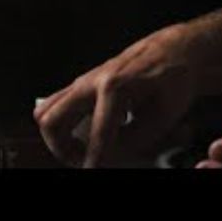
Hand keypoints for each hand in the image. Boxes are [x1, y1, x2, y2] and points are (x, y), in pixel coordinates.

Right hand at [33, 32, 195, 167]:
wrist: (175, 49)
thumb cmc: (175, 79)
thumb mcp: (165, 115)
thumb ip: (135, 140)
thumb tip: (111, 157)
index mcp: (116, 86)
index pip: (97, 134)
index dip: (95, 160)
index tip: (94, 171)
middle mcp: (94, 80)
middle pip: (51, 120)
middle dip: (64, 150)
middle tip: (85, 161)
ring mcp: (85, 80)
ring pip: (45, 110)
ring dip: (58, 137)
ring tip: (82, 150)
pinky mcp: (84, 83)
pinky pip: (57, 105)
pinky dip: (64, 125)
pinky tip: (90, 133)